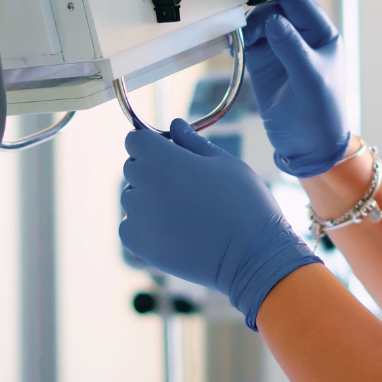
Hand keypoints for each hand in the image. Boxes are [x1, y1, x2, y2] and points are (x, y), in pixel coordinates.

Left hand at [120, 119, 320, 327]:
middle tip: (185, 186)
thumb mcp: (225, 163)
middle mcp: (143, 185)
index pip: (135, 139)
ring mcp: (137, 216)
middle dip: (152, 170)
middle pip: (133, 167)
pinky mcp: (137, 243)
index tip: (169, 154)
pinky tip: (174, 230)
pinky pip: (130, 225)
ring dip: (148, 199)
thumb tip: (175, 125)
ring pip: (132, 197)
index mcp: (163, 159)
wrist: (251, 255)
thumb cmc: (244, 203)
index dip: (151, 144)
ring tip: (183, 212)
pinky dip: (145, 226)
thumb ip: (193, 143)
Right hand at [243, 0, 348, 176]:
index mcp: (322, 34)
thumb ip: (292, 48)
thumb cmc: (320, 115)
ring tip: (243, 40)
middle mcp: (301, 37)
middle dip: (258, 8)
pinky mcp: (263, 62)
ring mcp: (280, 48)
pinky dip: (238, 38)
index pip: (299, 2)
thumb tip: (273, 18)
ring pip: (258, 20)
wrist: (308, 149)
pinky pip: (247, 40)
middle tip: (247, 26)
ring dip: (247, 24)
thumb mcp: (310, 80)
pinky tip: (233, 44)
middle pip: (274, 6)